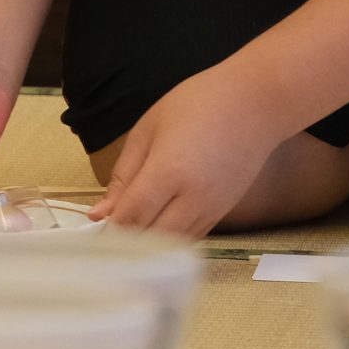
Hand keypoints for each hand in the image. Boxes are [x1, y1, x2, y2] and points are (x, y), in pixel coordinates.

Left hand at [92, 67, 285, 236]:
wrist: (256, 103)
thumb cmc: (198, 104)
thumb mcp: (148, 129)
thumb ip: (124, 174)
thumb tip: (100, 213)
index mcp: (169, 172)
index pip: (131, 217)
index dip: (107, 227)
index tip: (91, 227)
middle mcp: (193, 198)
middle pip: (152, 240)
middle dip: (125, 241)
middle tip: (104, 234)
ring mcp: (212, 209)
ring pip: (172, 245)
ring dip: (148, 244)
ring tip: (126, 232)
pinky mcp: (223, 212)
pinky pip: (191, 238)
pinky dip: (170, 239)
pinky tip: (155, 226)